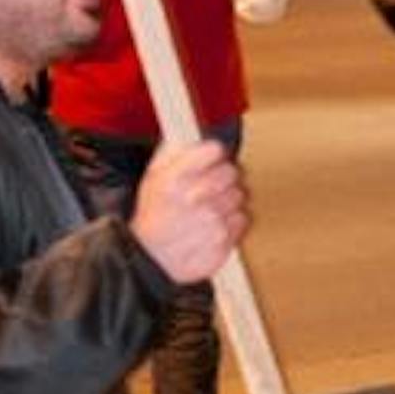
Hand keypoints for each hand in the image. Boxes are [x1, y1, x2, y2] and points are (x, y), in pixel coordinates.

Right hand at [130, 141, 248, 283]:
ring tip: (211, 207)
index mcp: (175, 178)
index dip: (214, 153)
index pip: (214, 150)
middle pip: (231, 171)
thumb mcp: (152, 178)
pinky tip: (216, 223)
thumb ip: (171, 152)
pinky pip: (242, 219)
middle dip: (224, 177)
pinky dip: (232, 220)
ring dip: (228, 199)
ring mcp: (212, 221)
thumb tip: (190, 134)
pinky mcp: (224, 240)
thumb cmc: (152, 218)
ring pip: (239, 195)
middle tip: (212, 185)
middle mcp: (195, 198)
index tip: (212, 158)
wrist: (151, 259)